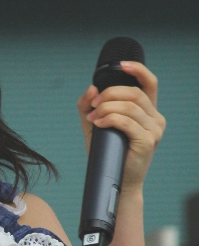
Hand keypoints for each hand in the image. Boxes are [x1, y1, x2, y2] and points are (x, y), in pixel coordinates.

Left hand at [77, 62, 165, 191]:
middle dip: (110, 94)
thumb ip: (90, 105)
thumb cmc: (108, 152)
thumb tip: (92, 88)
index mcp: (148, 111)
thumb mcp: (96, 124)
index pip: (150, 83)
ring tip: (93, 117)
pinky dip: (109, 119)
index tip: (121, 65)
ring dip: (107, 108)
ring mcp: (154, 130)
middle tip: (93, 104)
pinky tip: (98, 123)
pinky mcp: (147, 141)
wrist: (116, 181)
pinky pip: (127, 122)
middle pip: (134, 93)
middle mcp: (156, 118)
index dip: (138, 70)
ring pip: (130, 107)